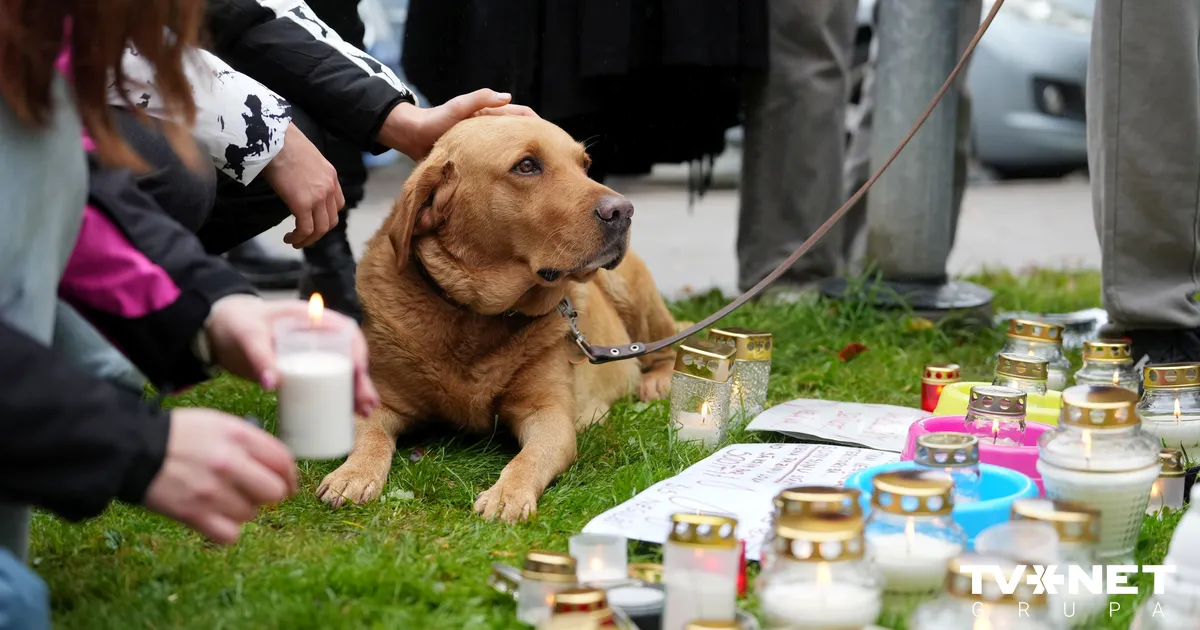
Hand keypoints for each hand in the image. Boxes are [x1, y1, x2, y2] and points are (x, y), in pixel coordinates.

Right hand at [143, 408, 297, 543]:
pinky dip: (227, 530)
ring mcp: (212, 490)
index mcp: (238, 435)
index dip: (290, 476)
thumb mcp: (218, 423)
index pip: (283, 460)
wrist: (132, 449)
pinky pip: (230, 534)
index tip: (287, 484)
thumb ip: (249, 441)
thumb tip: (277, 467)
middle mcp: (229, 462)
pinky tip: (215, 517)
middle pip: (275, 492)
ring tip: (223, 499)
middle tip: (255, 494)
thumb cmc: (178, 435)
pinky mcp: (194, 514)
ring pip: (252, 514)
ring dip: (242, 510)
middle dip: (269, 495)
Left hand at [203, 295, 379, 416]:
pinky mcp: (303, 372)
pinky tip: (349, 414)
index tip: (358, 372)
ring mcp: (312, 355)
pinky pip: (327, 384)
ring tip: (363, 413)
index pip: (346, 331)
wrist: (220, 331)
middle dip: (361, 381)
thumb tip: (272, 385)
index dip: (357, 351)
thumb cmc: (238, 324)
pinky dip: (339, 398)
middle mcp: (318, 336)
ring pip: (342, 373)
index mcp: (312, 318)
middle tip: (365, 404)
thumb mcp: (249, 336)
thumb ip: (260, 357)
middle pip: (349, 357)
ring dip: (355, 392)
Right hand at [262, 123, 344, 248]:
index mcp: (331, 176)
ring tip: (295, 241)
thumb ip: (308, 174)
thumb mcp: (306, 158)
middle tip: (304, 236)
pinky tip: (289, 238)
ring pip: (320, 229)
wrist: (274, 139)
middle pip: (331, 220)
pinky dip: (298, 238)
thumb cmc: (283, 143)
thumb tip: (297, 183)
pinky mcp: (302, 204)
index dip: (326, 217)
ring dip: (308, 239)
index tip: (313, 221)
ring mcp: (318, 197)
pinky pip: (305, 229)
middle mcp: (329, 188)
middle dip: (318, 232)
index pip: (337, 204)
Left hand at [379, 89, 538, 160]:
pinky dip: (508, 170)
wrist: (412, 137)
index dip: (538, 124)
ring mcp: (484, 145)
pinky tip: (514, 182)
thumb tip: (508, 97)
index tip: (553, 137)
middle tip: (553, 159)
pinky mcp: (475, 160)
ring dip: (523, 159)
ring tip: (538, 174)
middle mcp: (490, 130)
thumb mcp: (457, 107)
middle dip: (536, 143)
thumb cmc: (434, 120)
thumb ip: (480, 99)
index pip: (521, 116)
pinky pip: (496, 164)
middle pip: (520, 134)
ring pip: (510, 151)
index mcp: (490, 115)